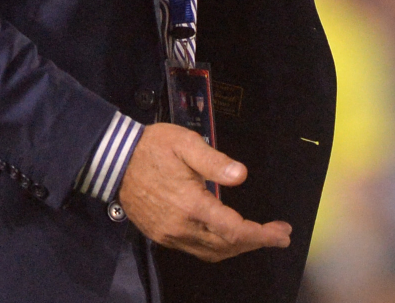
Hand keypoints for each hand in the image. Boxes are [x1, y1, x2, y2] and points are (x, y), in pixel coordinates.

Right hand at [115, 123, 292, 261]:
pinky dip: (218, 247)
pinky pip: (196, 249)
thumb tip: (241, 175)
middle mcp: (181, 226)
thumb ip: (214, 161)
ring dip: (238, 247)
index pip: (234, 230)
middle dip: (257, 242)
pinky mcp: (161, 235)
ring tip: (258, 237)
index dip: (262, 235)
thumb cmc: (151, 147)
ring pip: (212, 252)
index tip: (281, 232)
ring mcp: (169, 234)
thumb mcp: (184, 143)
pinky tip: (227, 236)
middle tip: (278, 234)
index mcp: (190, 204)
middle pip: (227, 245)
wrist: (113, 159)